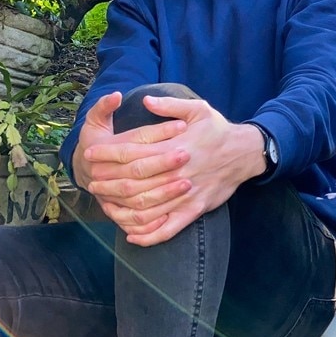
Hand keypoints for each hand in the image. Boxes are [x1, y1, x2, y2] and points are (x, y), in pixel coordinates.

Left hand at [81, 95, 264, 245]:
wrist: (245, 153)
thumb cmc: (218, 130)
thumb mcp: (198, 109)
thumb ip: (170, 105)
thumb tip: (145, 100)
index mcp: (175, 146)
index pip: (133, 152)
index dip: (108, 154)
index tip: (90, 153)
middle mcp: (178, 172)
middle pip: (134, 182)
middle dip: (109, 183)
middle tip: (91, 182)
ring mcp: (186, 194)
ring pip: (148, 208)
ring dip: (122, 209)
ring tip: (105, 205)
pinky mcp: (195, 210)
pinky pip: (169, 228)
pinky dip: (149, 235)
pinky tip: (132, 236)